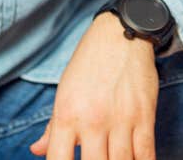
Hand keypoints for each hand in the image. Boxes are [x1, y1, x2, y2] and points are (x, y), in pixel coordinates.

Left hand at [30, 12, 158, 159]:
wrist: (120, 34)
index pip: (58, 159)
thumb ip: (52, 126)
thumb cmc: (89, 64)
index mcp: (67, 114)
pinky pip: (146, 153)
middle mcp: (92, 120)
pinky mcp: (145, 116)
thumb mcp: (64, 92)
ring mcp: (120, 120)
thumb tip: (37, 150)